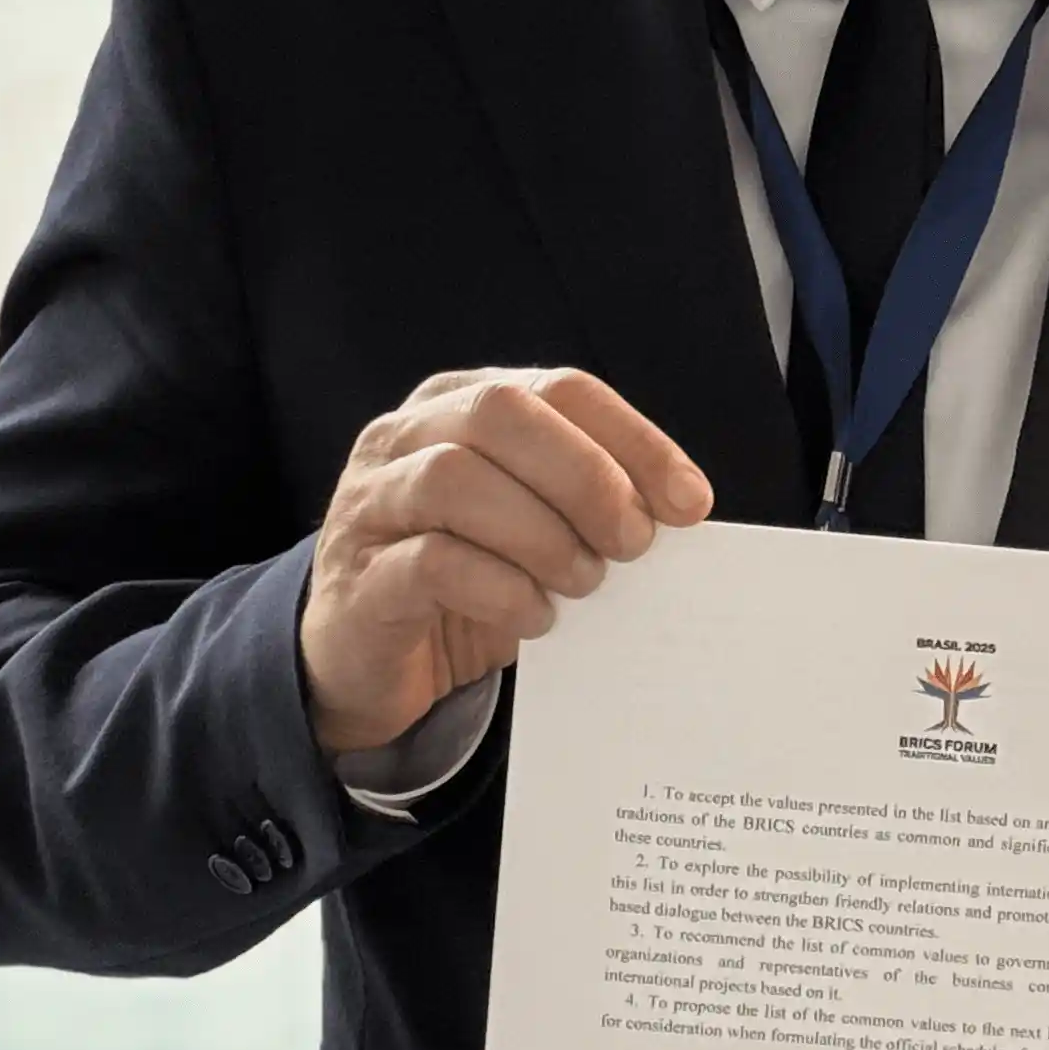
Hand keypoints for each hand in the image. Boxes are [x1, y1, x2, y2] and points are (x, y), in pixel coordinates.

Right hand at [298, 366, 710, 756]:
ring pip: (454, 479)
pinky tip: (534, 618)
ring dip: (541, 534)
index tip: (690, 502)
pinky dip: (499, 590)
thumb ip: (585, 504)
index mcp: (458, 405)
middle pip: (501, 414)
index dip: (633, 438)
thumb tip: (680, 510)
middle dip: (587, 477)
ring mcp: (371, 504)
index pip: (558, 388)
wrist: (366, 661)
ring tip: (584, 583)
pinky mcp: (359, 580)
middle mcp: (404, 437)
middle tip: (633, 544)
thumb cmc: (465, 584)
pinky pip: (429, 564)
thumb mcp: (530, 527)